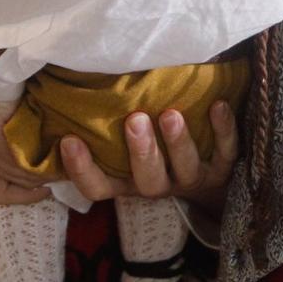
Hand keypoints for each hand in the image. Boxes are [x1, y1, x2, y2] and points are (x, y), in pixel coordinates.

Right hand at [62, 102, 238, 215]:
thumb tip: (54, 94)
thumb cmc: (150, 149)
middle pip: (147, 181)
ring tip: (171, 114)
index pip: (99, 187)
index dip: (83, 170)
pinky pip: (227, 153)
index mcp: (127, 181)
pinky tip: (219, 104)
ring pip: (187, 170)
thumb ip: (95, 128)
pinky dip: (224, 130)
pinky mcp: (223, 169)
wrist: (207, 177)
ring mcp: (192, 179)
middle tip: (134, 121)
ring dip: (179, 143)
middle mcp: (157, 184)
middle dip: (141, 152)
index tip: (69, 140)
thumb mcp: (119, 147)